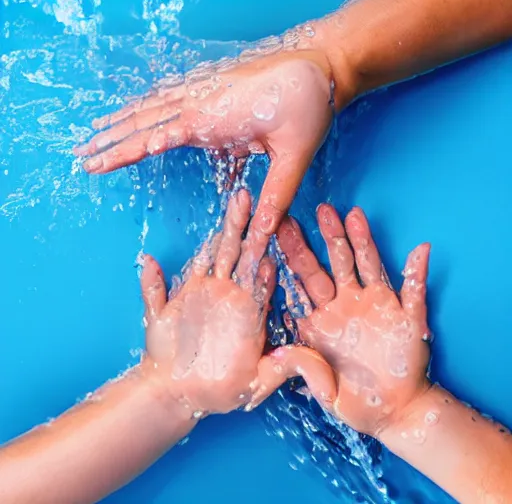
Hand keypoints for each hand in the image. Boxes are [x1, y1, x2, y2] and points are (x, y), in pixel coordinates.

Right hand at [76, 49, 337, 276]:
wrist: (320, 63)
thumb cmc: (307, 106)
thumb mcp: (294, 155)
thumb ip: (276, 195)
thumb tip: (262, 235)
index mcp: (210, 119)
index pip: (154, 138)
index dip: (122, 154)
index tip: (93, 165)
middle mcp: (200, 100)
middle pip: (143, 120)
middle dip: (111, 138)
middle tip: (80, 152)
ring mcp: (205, 89)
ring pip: (152, 103)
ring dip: (123, 118)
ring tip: (97, 129)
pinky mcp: (214, 84)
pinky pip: (170, 92)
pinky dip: (147, 102)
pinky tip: (141, 105)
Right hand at [139, 190, 332, 417]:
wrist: (182, 394)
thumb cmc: (223, 390)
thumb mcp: (260, 382)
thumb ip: (284, 367)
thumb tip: (301, 354)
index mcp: (248, 310)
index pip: (261, 271)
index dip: (270, 246)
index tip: (280, 219)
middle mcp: (227, 295)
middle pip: (238, 252)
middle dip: (246, 224)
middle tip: (252, 195)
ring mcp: (199, 296)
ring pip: (210, 256)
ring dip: (220, 231)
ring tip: (233, 201)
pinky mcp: (169, 306)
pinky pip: (157, 289)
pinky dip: (152, 278)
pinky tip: (150, 259)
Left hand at [276, 204, 431, 436]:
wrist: (392, 413)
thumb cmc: (353, 402)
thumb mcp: (322, 390)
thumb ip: (303, 368)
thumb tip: (281, 348)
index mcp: (320, 321)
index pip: (303, 282)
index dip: (291, 256)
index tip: (278, 229)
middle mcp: (345, 306)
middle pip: (330, 264)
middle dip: (320, 238)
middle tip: (312, 210)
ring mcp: (374, 306)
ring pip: (365, 265)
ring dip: (359, 240)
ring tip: (350, 214)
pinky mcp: (405, 316)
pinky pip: (413, 290)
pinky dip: (416, 272)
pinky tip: (420, 250)